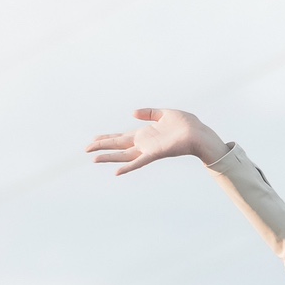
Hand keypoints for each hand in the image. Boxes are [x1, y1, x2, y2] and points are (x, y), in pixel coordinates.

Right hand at [86, 108, 226, 175]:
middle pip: (118, 146)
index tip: (94, 138)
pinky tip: (116, 171)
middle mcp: (144, 143)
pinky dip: (127, 167)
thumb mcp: (164, 114)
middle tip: (86, 149)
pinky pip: (139, 162)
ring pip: (123, 155)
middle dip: (102, 146)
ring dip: (109, 157)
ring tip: (93, 159)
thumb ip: (148, 113)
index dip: (108, 138)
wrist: (199, 133)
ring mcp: (148, 150)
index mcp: (145, 134)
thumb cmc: (186, 125)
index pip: (121, 137)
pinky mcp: (155, 154)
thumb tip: (133, 113)